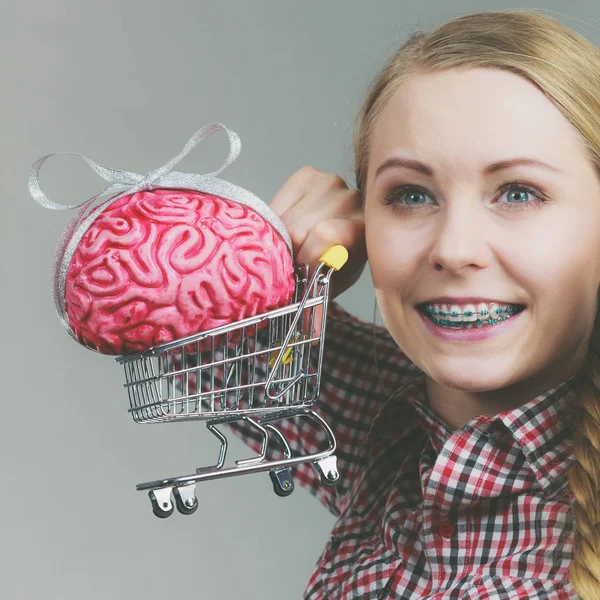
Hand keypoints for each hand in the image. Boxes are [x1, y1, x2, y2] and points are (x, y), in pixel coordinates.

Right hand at [270, 166, 366, 343]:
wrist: (329, 252)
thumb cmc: (329, 272)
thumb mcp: (326, 289)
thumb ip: (317, 294)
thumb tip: (307, 319)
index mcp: (364, 230)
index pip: (326, 234)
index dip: (305, 257)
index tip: (302, 271)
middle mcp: (353, 199)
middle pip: (302, 227)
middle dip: (291, 249)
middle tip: (293, 260)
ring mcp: (331, 182)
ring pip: (289, 216)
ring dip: (283, 234)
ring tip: (292, 244)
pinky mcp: (309, 174)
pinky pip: (281, 198)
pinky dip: (277, 215)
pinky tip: (287, 223)